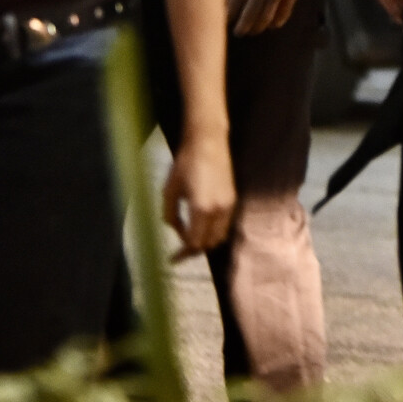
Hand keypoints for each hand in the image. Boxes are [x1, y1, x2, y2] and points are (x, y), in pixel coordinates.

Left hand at [164, 130, 235, 254]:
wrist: (208, 142)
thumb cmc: (184, 163)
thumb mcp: (169, 190)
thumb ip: (170, 215)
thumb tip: (176, 231)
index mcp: (201, 209)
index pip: (194, 242)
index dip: (183, 253)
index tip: (172, 259)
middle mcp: (218, 211)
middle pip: (208, 243)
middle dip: (193, 250)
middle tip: (179, 252)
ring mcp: (229, 206)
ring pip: (219, 237)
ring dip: (205, 242)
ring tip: (189, 240)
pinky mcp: (233, 200)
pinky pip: (224, 225)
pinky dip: (213, 232)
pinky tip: (201, 226)